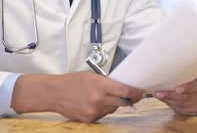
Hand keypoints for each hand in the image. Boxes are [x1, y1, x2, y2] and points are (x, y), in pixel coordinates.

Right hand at [11, 72, 143, 122]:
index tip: (141, 92)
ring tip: (104, 97)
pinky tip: (93, 103)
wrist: (54, 93)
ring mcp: (94, 111)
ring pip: (113, 109)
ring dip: (113, 104)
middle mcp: (99, 99)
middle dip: (130, 100)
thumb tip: (121, 87)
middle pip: (123, 102)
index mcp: (100, 85)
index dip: (136, 93)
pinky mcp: (90, 119)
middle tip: (134, 96)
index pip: (125, 91)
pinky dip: (103, 109)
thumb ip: (107, 82)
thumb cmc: (72, 81)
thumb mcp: (92, 76)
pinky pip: (103, 115)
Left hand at [153, 75, 196, 115]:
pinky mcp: (195, 110)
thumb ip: (182, 74)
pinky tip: (165, 100)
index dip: (187, 88)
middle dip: (171, 95)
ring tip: (159, 96)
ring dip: (169, 100)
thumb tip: (163, 73)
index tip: (177, 89)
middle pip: (187, 97)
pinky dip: (172, 105)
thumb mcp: (191, 74)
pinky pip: (182, 109)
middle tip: (159, 93)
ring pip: (183, 104)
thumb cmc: (193, 79)